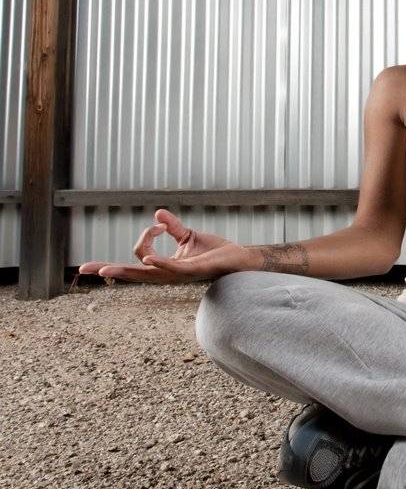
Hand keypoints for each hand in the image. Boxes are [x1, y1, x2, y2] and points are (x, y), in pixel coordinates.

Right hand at [78, 208, 247, 284]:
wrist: (239, 258)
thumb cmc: (215, 252)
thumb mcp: (189, 236)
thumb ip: (173, 227)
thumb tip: (157, 214)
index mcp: (164, 267)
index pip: (138, 258)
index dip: (144, 238)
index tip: (159, 225)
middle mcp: (167, 274)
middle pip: (131, 273)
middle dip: (108, 269)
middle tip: (84, 269)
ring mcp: (177, 274)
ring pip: (146, 274)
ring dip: (125, 271)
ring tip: (104, 271)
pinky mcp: (192, 270)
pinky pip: (171, 268)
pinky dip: (159, 263)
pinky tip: (148, 260)